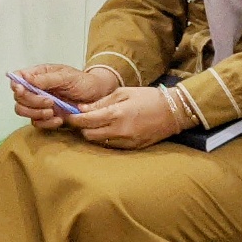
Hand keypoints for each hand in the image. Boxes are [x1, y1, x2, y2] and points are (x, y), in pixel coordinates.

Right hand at [11, 64, 116, 130]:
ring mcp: (40, 104)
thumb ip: (45, 79)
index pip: (17, 78)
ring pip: (23, 111)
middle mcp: (35, 89)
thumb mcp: (66, 77)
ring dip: (36, 113)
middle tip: (50, 102)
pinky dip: (46, 123)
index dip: (16, 85)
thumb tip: (24, 77)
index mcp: (38, 75)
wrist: (98, 97)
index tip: (22, 90)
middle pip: (18, 98)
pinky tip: (59, 120)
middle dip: (32, 102)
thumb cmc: (83, 82)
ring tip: (53, 112)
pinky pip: (36, 123)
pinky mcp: (46, 116)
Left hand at [65, 85, 193, 150]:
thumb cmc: (148, 97)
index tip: (68, 116)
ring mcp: (126, 142)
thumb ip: (101, 102)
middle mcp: (119, 131)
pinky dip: (106, 139)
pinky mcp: (132, 148)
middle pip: (89, 135)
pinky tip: (108, 130)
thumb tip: (82, 108)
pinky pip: (111, 146)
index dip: (74, 120)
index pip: (86, 121)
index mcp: (116, 114)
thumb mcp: (124, 93)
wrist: (173, 111)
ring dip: (93, 135)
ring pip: (99, 143)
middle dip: (81, 128)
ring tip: (93, 125)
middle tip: (80, 120)